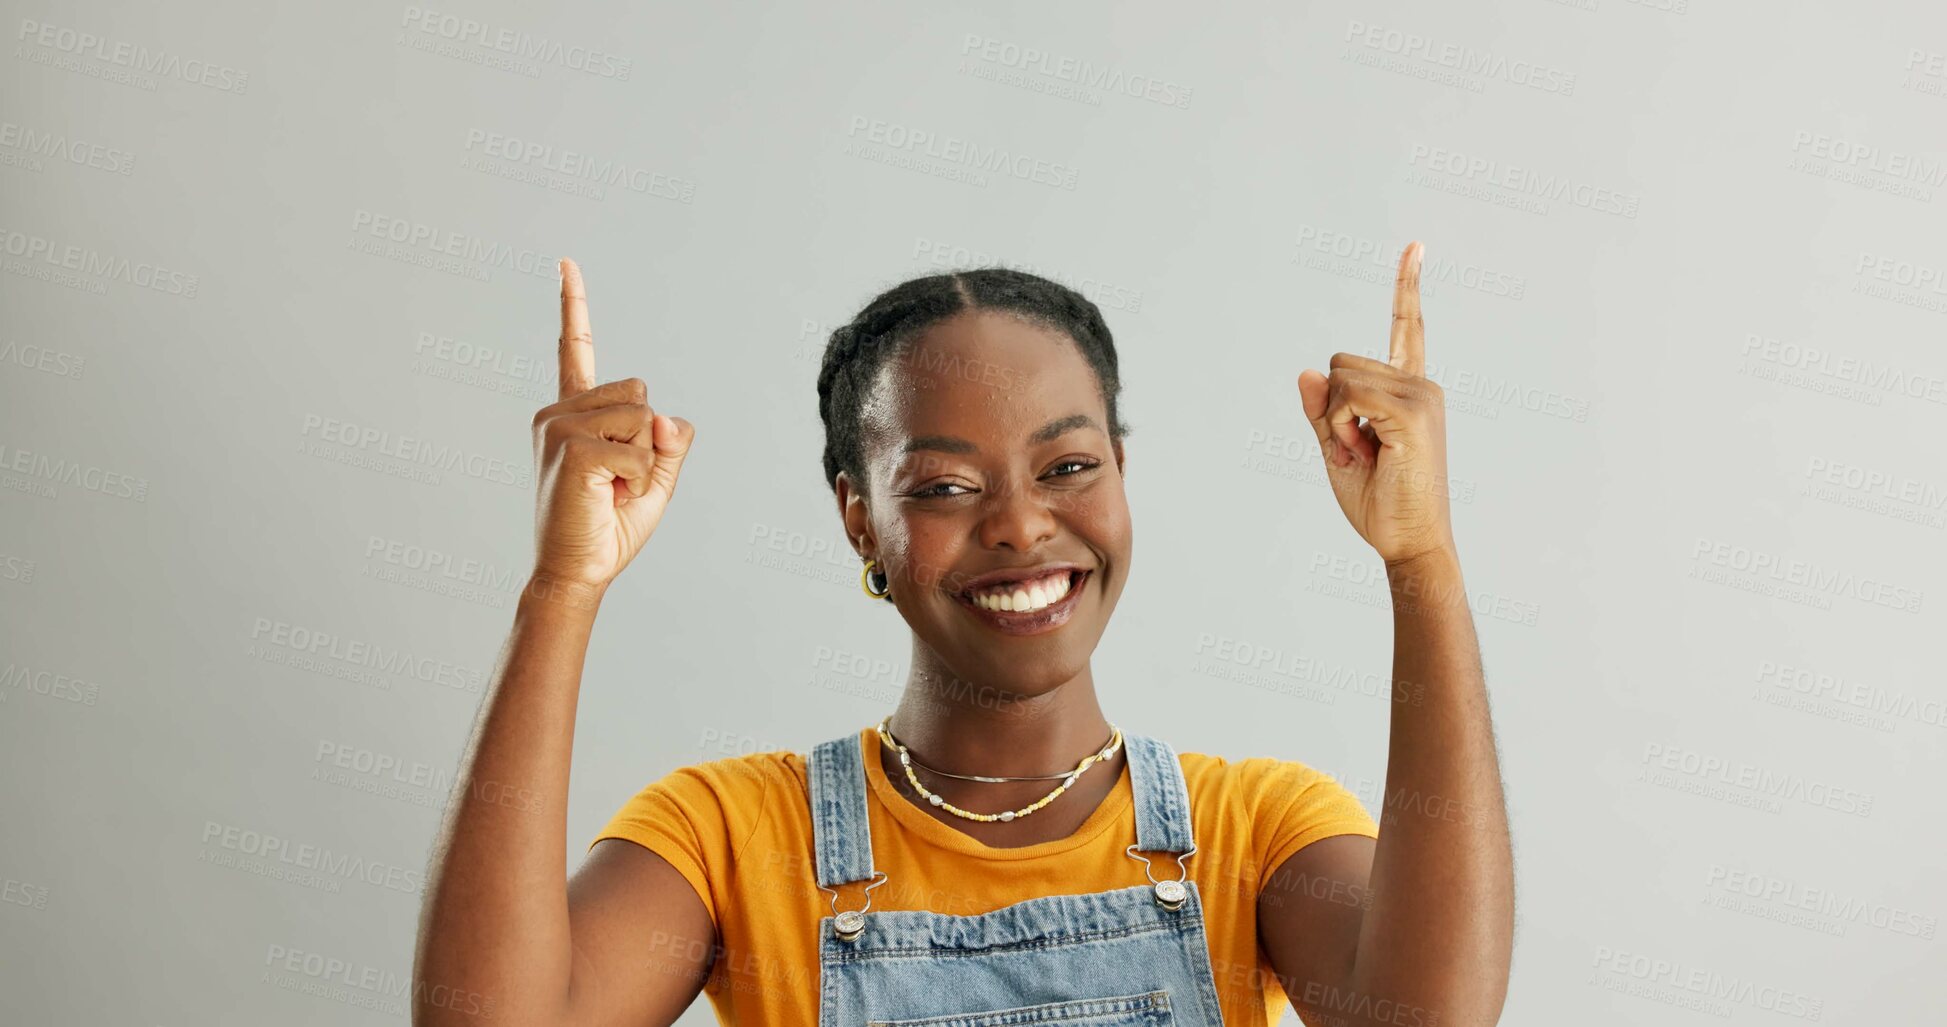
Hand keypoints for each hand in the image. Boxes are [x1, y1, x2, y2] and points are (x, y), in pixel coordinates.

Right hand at [529, 257, 695, 589]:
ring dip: (643, 463)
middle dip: (646, 439)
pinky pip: (639, 451)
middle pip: (639, 393)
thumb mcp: (654, 480)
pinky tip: (608, 498)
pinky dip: (639, 481)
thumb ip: (668, 442)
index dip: (574, 306)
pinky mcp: (570, 449)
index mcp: (573, 414)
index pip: (576, 351)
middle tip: (616, 481)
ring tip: (610, 491)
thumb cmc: (608, 528)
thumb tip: (665, 416)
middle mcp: (559, 412)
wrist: (576, 573)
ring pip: (643, 419)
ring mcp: (559, 427)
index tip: (566, 263)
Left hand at [1296, 241, 1454, 566]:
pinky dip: (1342, 427)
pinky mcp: (1413, 411)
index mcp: (1408, 392)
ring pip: (1340, 377)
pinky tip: (1364, 453)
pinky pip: (1349, 396)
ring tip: (1365, 456)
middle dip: (1330, 409)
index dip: (1407, 286)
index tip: (1415, 246)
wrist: (1410, 543)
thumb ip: (1322, 411)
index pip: (1407, 329)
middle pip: (1341, 362)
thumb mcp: (1338, 451)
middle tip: (1356, 452)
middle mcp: (1420, 385)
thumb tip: (1306, 371)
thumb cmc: (1381, 504)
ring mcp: (1420, 395)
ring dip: (1335, 422)